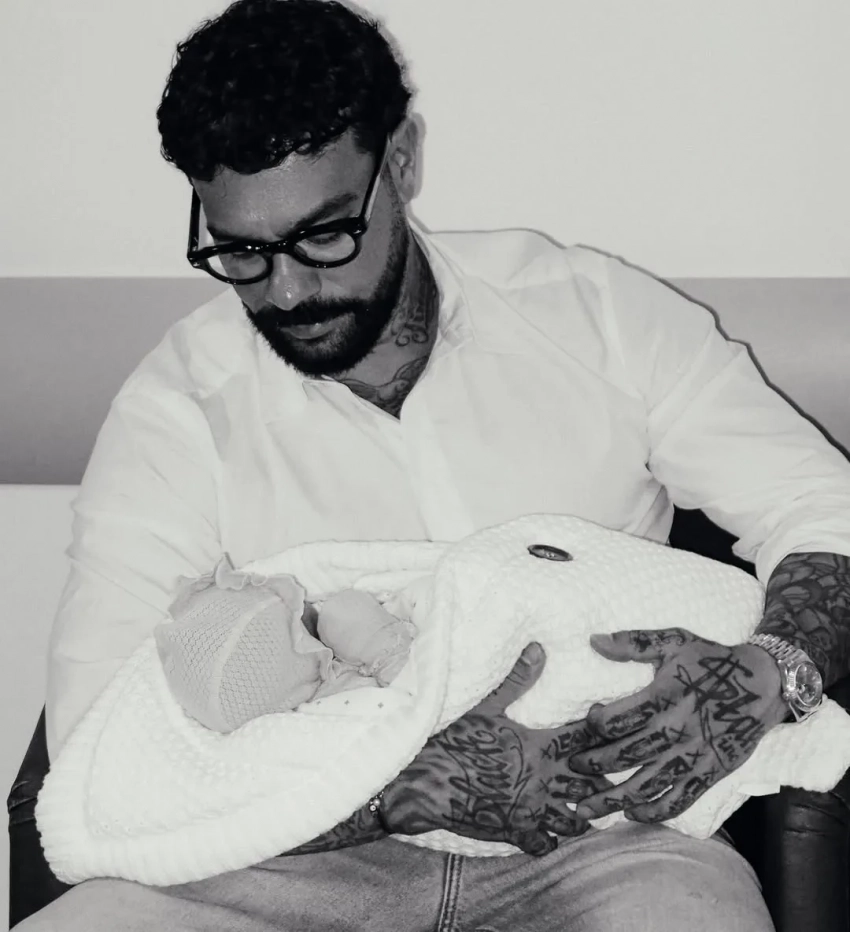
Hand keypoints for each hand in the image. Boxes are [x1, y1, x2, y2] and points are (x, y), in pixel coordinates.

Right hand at [382, 643, 612, 855]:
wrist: (422, 782)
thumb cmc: (451, 740)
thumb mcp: (484, 705)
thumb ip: (516, 679)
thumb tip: (540, 647)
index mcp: (537, 747)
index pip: (585, 738)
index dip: (605, 731)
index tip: (618, 726)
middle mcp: (540, 781)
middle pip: (589, 782)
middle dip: (603, 777)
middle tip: (615, 769)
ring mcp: (528, 810)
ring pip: (575, 819)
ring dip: (586, 812)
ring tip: (595, 804)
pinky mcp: (512, 832)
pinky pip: (545, 844)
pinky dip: (553, 840)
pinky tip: (556, 833)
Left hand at [569, 627, 787, 823]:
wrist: (764, 684)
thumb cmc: (712, 659)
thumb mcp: (674, 640)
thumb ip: (633, 643)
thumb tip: (594, 640)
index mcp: (665, 696)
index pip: (619, 719)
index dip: (595, 724)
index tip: (586, 723)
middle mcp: (677, 729)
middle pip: (627, 754)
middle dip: (594, 764)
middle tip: (572, 768)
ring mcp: (694, 755)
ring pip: (647, 784)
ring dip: (615, 798)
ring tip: (587, 807)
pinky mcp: (710, 772)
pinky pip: (680, 799)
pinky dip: (654, 811)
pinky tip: (632, 813)